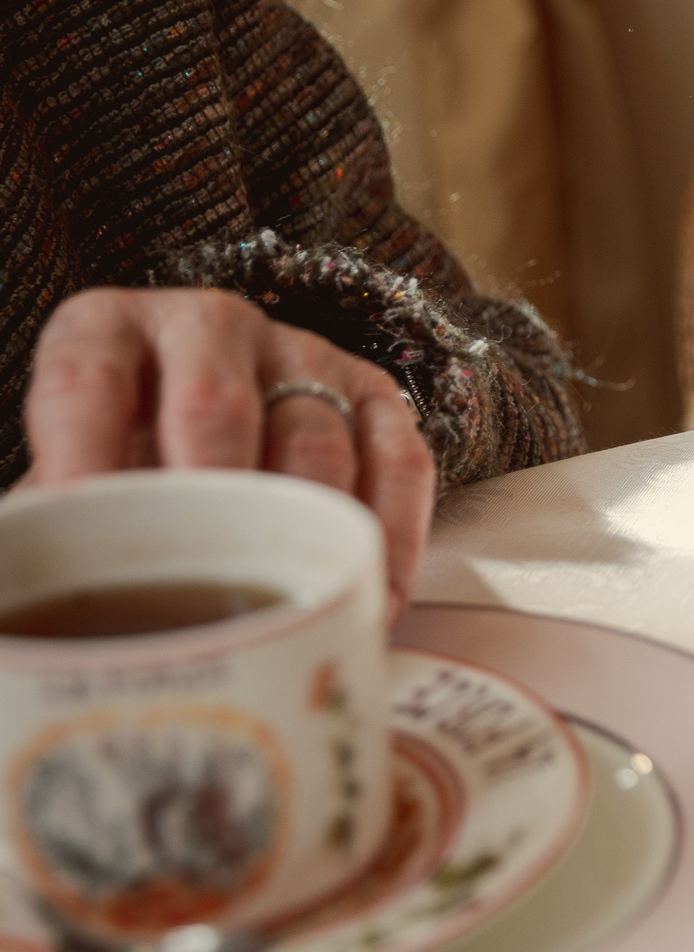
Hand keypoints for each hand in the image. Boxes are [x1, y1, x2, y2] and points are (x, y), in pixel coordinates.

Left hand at [20, 289, 436, 618]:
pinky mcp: (375, 395)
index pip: (85, 381)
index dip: (80, 457)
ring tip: (293, 610)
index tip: (82, 528)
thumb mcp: (69, 481)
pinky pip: (399, 464)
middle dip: (210, 497)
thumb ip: (47, 526)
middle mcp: (209, 325)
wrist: (206, 436)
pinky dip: (387, 539)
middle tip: (206, 578)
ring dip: (307, 533)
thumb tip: (25, 626)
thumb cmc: (127, 470)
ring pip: (316, 441)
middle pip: (213, 404)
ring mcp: (303, 355)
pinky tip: (366, 599)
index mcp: (107, 329)